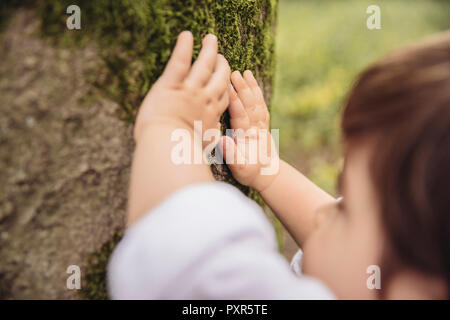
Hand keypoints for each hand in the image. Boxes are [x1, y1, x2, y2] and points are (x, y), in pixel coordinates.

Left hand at [134, 31, 230, 142]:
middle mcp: (205, 99)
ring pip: (204, 65)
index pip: (224, 96)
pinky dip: (183, 48)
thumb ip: (209, 138)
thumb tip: (216, 140)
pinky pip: (179, 62)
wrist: (167, 148)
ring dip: (208, 50)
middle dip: (222, 65)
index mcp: (211, 115)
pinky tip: (186, 35)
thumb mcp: (203, 147)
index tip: (228, 79)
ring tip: (210, 38)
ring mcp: (189, 90)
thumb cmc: (182, 153)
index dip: (227, 85)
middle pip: (220, 77)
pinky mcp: (171, 85)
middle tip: (221, 56)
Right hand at [219, 70, 279, 191]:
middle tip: (235, 74)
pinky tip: (252, 81)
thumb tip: (223, 140)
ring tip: (244, 72)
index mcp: (248, 137)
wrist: (267, 175)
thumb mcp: (239, 168)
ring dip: (250, 87)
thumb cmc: (249, 172)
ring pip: (256, 102)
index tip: (228, 88)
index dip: (235, 102)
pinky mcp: (263, 123)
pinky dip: (257, 91)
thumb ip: (232, 154)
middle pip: (250, 105)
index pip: (241, 116)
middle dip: (243, 89)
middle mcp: (256, 128)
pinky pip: (260, 104)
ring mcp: (261, 124)